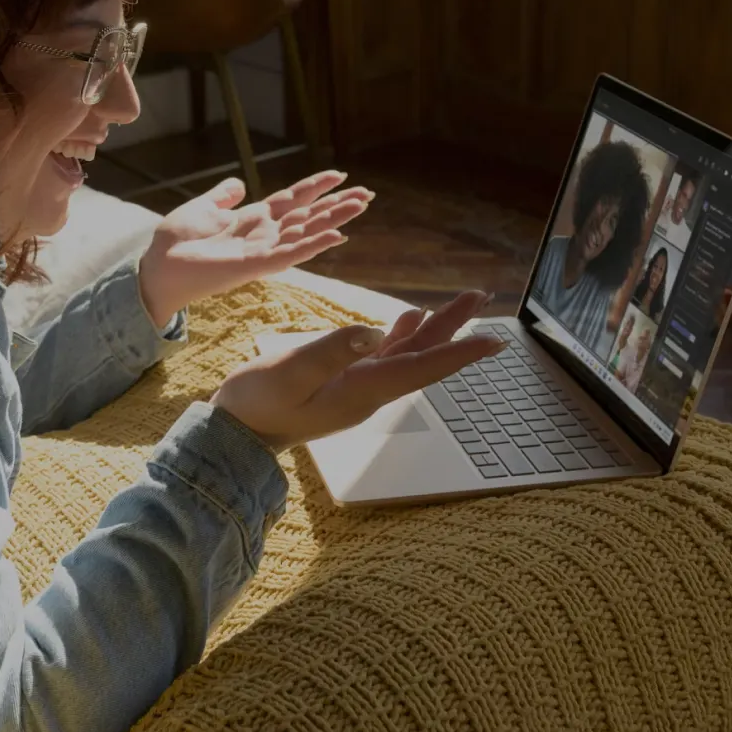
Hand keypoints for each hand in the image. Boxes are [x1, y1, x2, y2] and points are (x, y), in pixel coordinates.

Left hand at [138, 171, 373, 327]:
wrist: (158, 267)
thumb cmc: (175, 242)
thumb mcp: (201, 208)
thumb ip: (222, 197)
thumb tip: (238, 183)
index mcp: (252, 220)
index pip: (292, 200)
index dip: (316, 187)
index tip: (340, 174)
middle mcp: (264, 235)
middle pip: (308, 216)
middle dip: (337, 205)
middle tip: (368, 193)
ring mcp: (263, 250)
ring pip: (307, 232)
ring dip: (334, 220)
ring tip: (361, 206)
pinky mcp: (255, 265)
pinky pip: (291, 254)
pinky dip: (314, 244)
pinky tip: (337, 236)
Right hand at [212, 290, 504, 451]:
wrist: (237, 435)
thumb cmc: (258, 404)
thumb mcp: (290, 373)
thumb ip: (331, 351)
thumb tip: (375, 332)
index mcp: (362, 390)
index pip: (421, 369)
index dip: (459, 353)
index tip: (494, 341)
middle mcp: (369, 391)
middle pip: (422, 357)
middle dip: (453, 328)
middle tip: (478, 296)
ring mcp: (357, 388)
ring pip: (407, 354)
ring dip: (434, 328)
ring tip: (458, 303)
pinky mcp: (342, 382)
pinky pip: (384, 357)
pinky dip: (402, 335)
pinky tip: (408, 319)